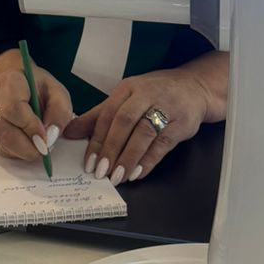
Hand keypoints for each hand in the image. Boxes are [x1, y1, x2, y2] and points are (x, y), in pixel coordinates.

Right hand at [0, 50, 73, 162]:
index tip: (44, 138)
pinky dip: (14, 152)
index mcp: (11, 80)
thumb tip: (50, 135)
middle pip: (2, 128)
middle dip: (25, 145)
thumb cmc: (40, 90)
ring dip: (21, 150)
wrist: (22, 87)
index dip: (29, 126)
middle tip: (42, 149)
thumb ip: (60, 112)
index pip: (13, 107)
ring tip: (36, 144)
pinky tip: (25, 143)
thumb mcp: (58, 94)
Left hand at [64, 52, 228, 185]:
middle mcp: (145, 95)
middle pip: (124, 122)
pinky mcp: (182, 123)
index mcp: (127, 88)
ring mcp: (166, 108)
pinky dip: (149, 160)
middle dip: (111, 149)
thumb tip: (69, 132)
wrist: (194, 87)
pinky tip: (137, 173)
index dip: (97, 140)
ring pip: (144, 133)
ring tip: (118, 176)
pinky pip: (163, 143)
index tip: (88, 162)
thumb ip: (98, 116)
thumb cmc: (154, 94)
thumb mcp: (125, 98)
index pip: (107, 114)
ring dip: (129, 157)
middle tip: (100, 171)